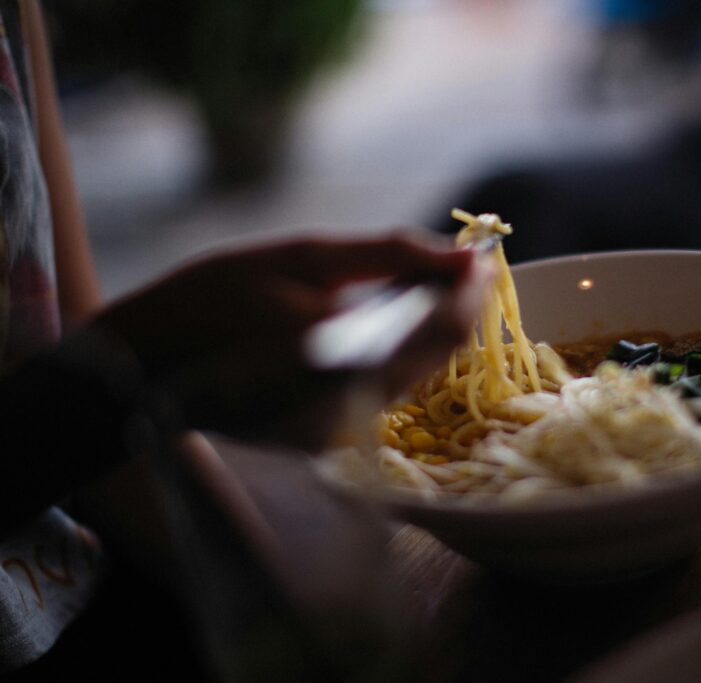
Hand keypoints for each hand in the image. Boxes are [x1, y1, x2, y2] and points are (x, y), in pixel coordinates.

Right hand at [92, 232, 487, 449]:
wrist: (144, 364)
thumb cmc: (214, 297)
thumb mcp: (300, 256)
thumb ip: (390, 256)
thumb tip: (464, 255)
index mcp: (347, 359)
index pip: (444, 328)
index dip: (471, 289)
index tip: (480, 254)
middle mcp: (352, 410)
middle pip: (438, 357)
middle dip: (454, 306)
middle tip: (455, 264)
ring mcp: (339, 434)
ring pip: (414, 375)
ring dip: (427, 329)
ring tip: (417, 286)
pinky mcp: (325, 443)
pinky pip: (382, 390)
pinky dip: (392, 353)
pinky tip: (377, 324)